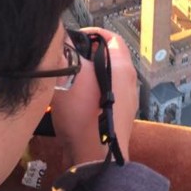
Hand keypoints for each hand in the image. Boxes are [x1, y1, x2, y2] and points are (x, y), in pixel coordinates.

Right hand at [50, 28, 137, 165]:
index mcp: (123, 67)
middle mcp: (128, 83)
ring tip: (62, 79)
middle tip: (65, 58)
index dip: (93, 32)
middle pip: (106, 58)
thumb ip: (66, 50)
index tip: (74, 36)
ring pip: (100, 78)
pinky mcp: (114, 118)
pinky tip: (67, 102)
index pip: (112, 37)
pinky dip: (84, 94)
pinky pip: (99, 97)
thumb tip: (62, 36)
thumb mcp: (70, 73)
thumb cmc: (84, 113)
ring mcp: (123, 102)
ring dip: (81, 75)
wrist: (92, 158)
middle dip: (84, 55)